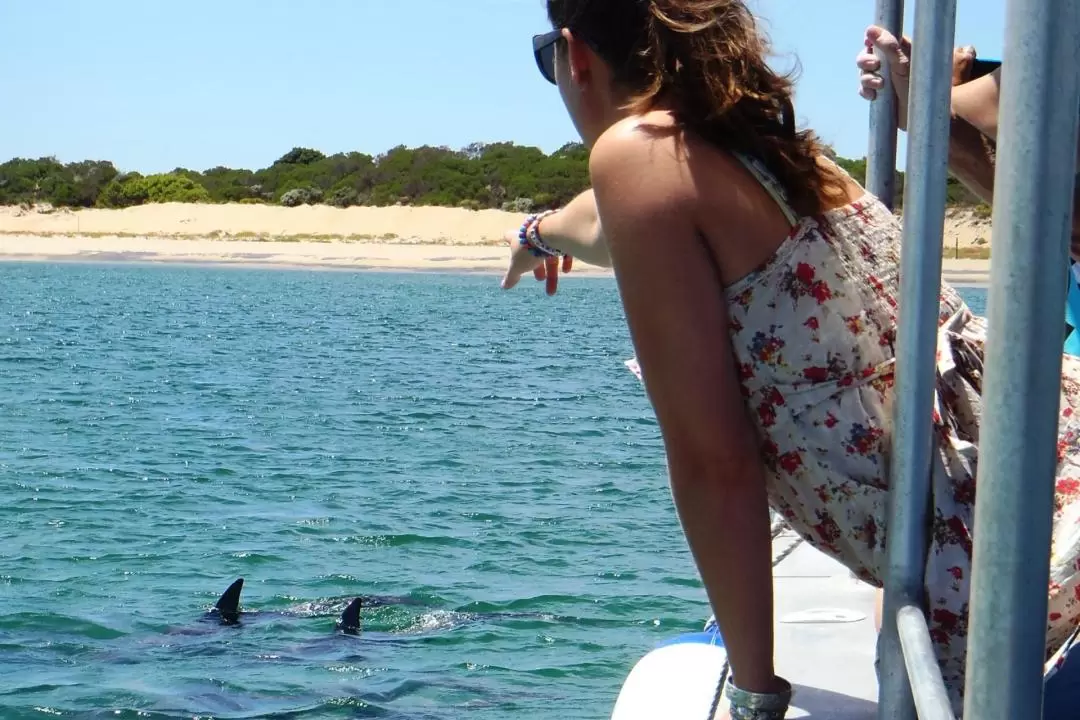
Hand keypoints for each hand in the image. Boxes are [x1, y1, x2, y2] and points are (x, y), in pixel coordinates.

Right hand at [499, 228, 572, 295]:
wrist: (551, 233)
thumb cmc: (529, 249)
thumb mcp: (518, 266)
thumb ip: (511, 276)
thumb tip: (504, 286)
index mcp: (519, 238)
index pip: (510, 237)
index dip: (509, 240)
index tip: (508, 243)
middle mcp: (532, 234)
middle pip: (533, 251)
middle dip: (537, 267)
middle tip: (539, 279)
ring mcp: (548, 233)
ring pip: (549, 253)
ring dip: (551, 271)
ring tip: (552, 289)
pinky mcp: (563, 234)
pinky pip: (563, 248)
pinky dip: (565, 260)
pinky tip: (566, 271)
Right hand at [857, 26, 977, 130]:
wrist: (920, 115)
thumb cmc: (918, 87)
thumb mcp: (902, 63)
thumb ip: (887, 45)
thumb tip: (870, 30)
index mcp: (899, 50)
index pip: (878, 39)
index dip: (870, 41)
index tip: (869, 45)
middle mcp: (890, 63)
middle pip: (866, 55)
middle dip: (866, 61)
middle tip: (874, 65)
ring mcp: (883, 78)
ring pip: (863, 73)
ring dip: (867, 78)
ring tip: (880, 85)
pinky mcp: (878, 93)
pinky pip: (863, 89)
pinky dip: (865, 91)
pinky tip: (874, 96)